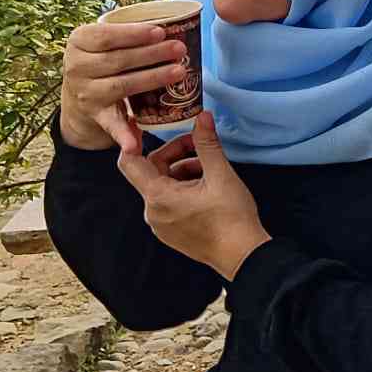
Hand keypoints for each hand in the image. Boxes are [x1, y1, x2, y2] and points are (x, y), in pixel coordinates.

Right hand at [60, 20, 189, 153]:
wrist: (80, 94)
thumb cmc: (104, 57)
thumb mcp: (105, 40)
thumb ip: (129, 32)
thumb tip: (173, 22)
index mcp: (78, 42)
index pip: (105, 36)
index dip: (134, 34)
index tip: (161, 31)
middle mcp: (76, 68)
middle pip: (118, 60)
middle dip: (152, 54)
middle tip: (180, 50)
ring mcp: (85, 93)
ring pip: (121, 85)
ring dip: (151, 79)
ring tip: (179, 72)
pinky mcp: (96, 115)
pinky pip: (111, 124)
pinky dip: (123, 135)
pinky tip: (135, 144)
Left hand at [116, 112, 270, 279]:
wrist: (242, 255)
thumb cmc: (231, 216)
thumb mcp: (221, 174)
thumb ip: (207, 144)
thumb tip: (202, 117)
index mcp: (158, 196)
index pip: (129, 162)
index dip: (132, 140)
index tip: (141, 125)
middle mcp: (152, 212)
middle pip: (152, 172)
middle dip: (175, 155)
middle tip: (200, 147)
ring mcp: (160, 225)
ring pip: (163, 187)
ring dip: (183, 173)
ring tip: (211, 172)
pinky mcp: (171, 233)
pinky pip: (169, 203)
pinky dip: (183, 190)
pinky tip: (208, 191)